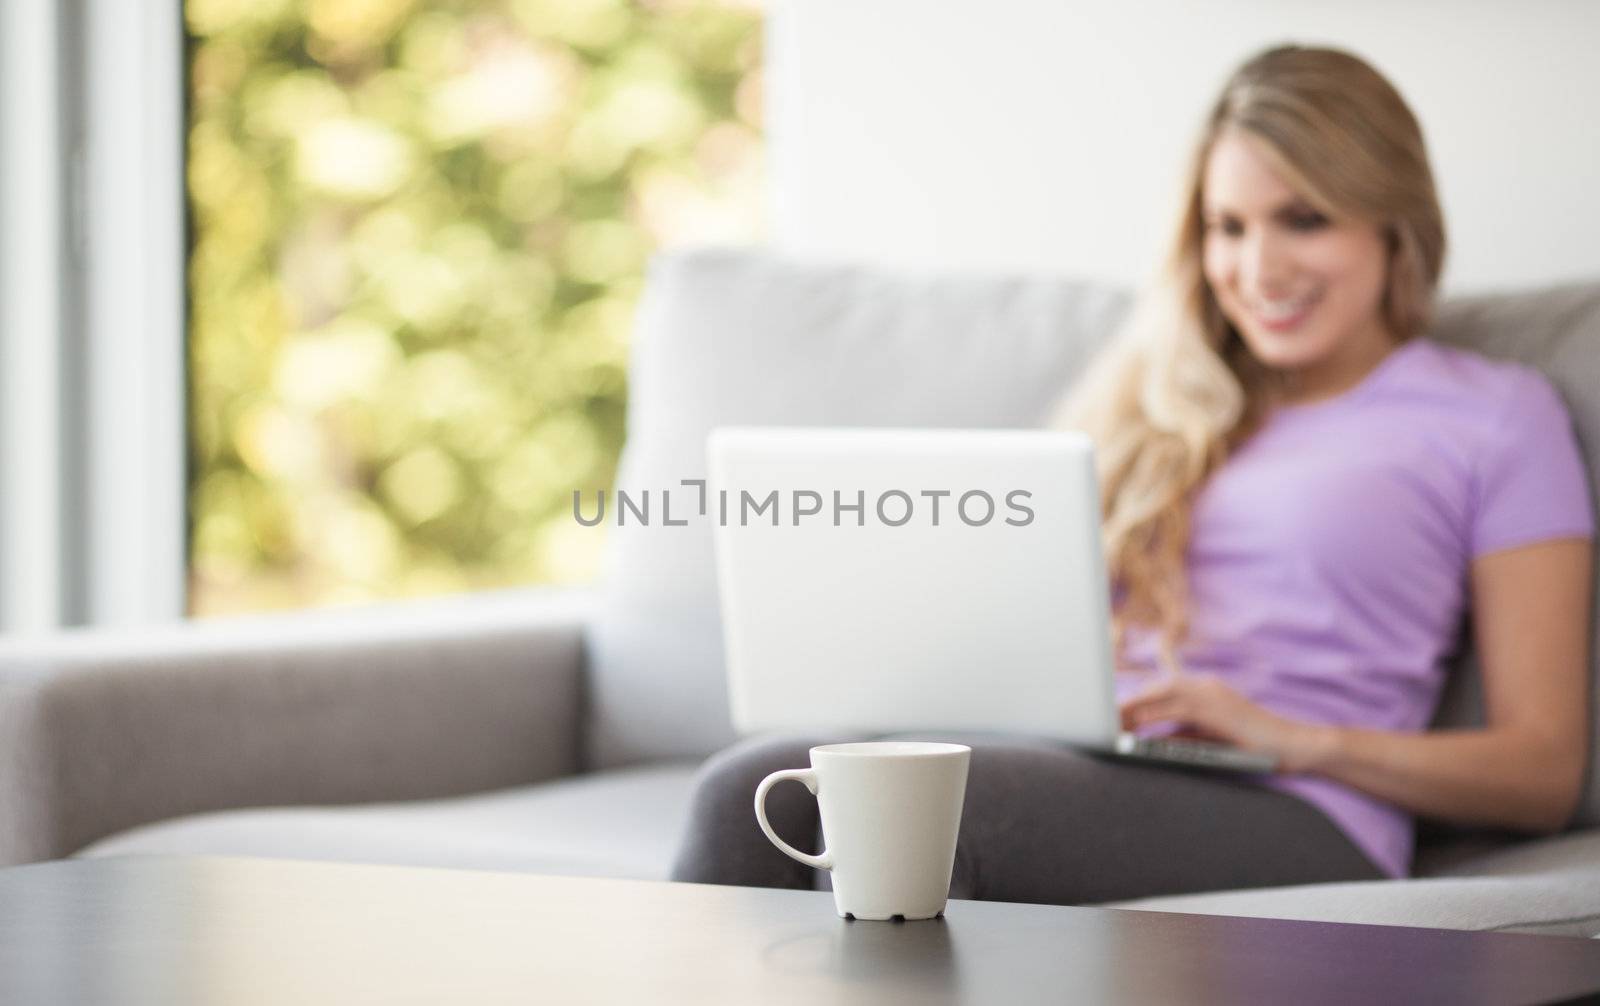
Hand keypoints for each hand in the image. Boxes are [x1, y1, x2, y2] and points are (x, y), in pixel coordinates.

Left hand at [1118, 673, 1334, 773]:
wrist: (1296, 747)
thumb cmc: (1255, 747)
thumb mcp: (1213, 739)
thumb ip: (1186, 736)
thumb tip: (1155, 741)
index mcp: (1205, 691)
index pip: (1162, 690)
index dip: (1136, 700)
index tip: (1112, 713)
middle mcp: (1206, 687)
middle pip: (1157, 688)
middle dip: (1129, 702)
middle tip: (1102, 717)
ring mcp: (1214, 695)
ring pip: (1164, 694)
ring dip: (1137, 707)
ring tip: (1112, 722)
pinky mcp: (1220, 710)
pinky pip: (1180, 709)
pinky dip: (1157, 715)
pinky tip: (1139, 726)